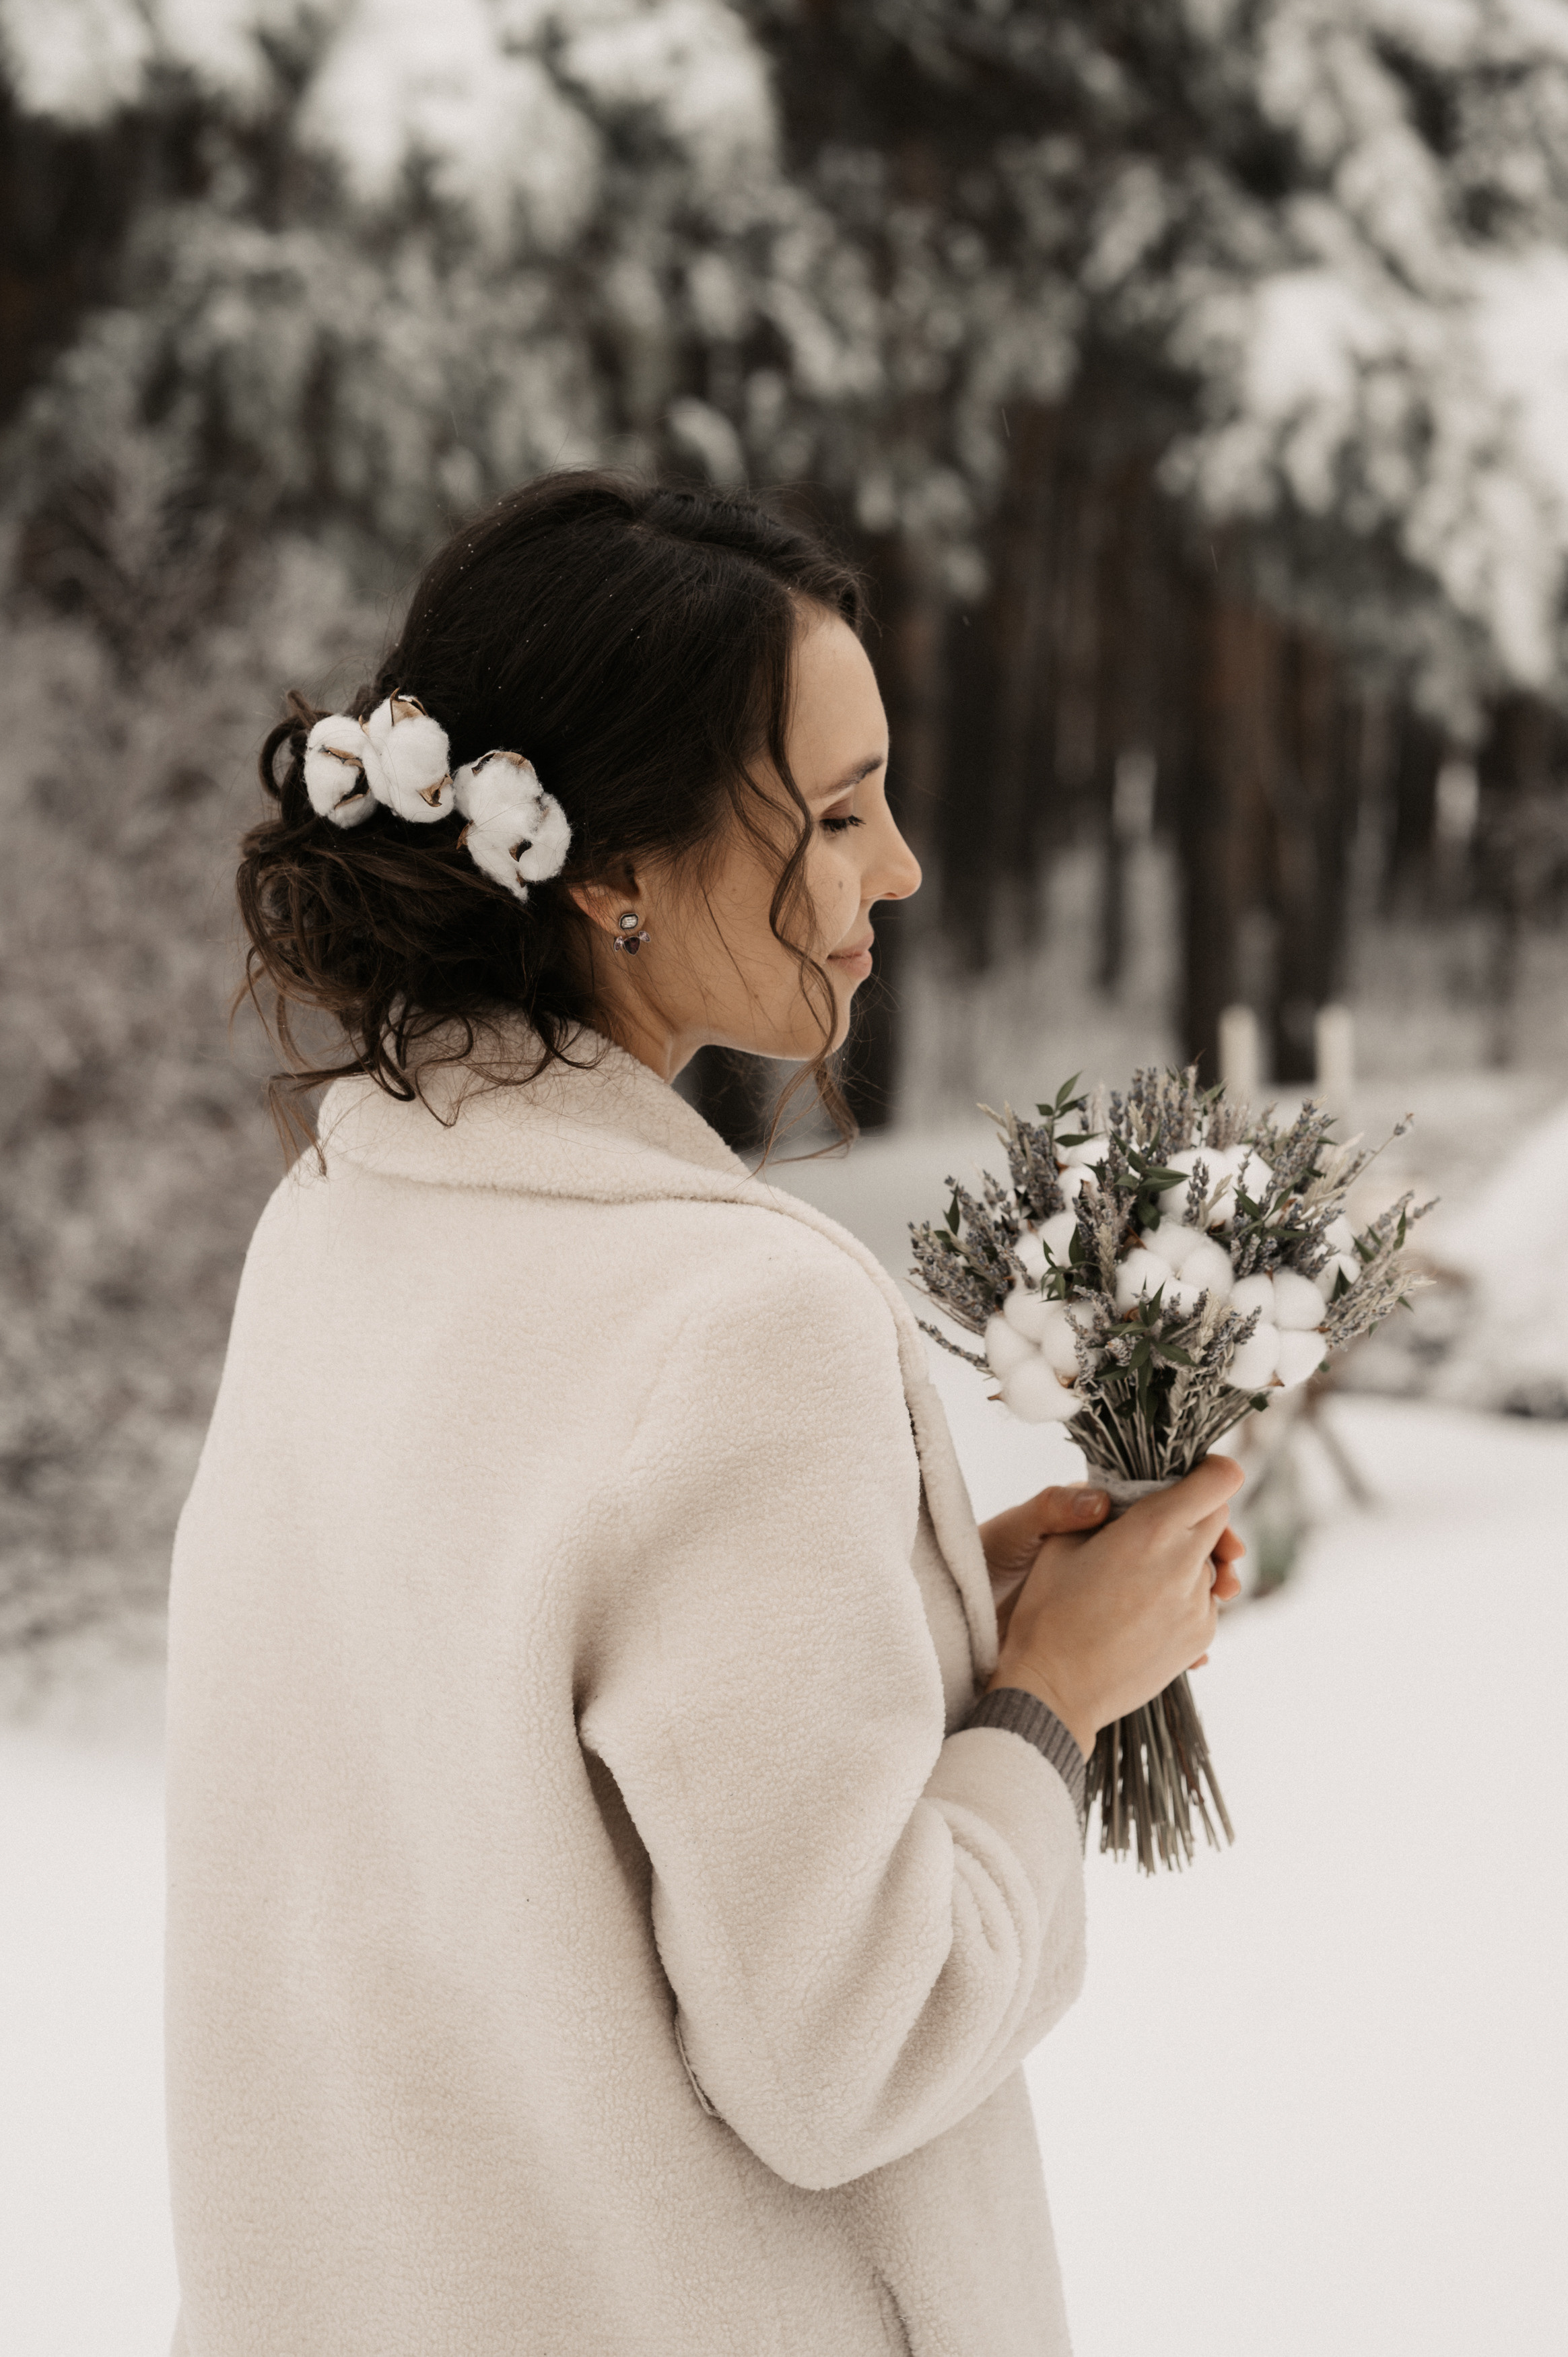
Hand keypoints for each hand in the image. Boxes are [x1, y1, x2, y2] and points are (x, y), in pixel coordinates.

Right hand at [988, 1456, 1246, 1757]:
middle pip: (1219, 1520)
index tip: (1195, 1476)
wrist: (1054, 1691)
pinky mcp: (1200, 1637)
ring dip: (1187, 1558)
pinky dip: (1184, 1595)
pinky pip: (1205, 1601)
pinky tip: (1145, 1609)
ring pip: (1211, 1563)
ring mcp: (1198, 1605)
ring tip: (1140, 1577)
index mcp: (1153, 1529)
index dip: (1211, 1471)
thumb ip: (1105, 1509)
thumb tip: (1128, 1497)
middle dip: (1195, 1513)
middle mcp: (1185, 1564)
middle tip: (1157, 1524)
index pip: (1220, 1481)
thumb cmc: (1048, 1613)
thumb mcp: (1061, 1544)